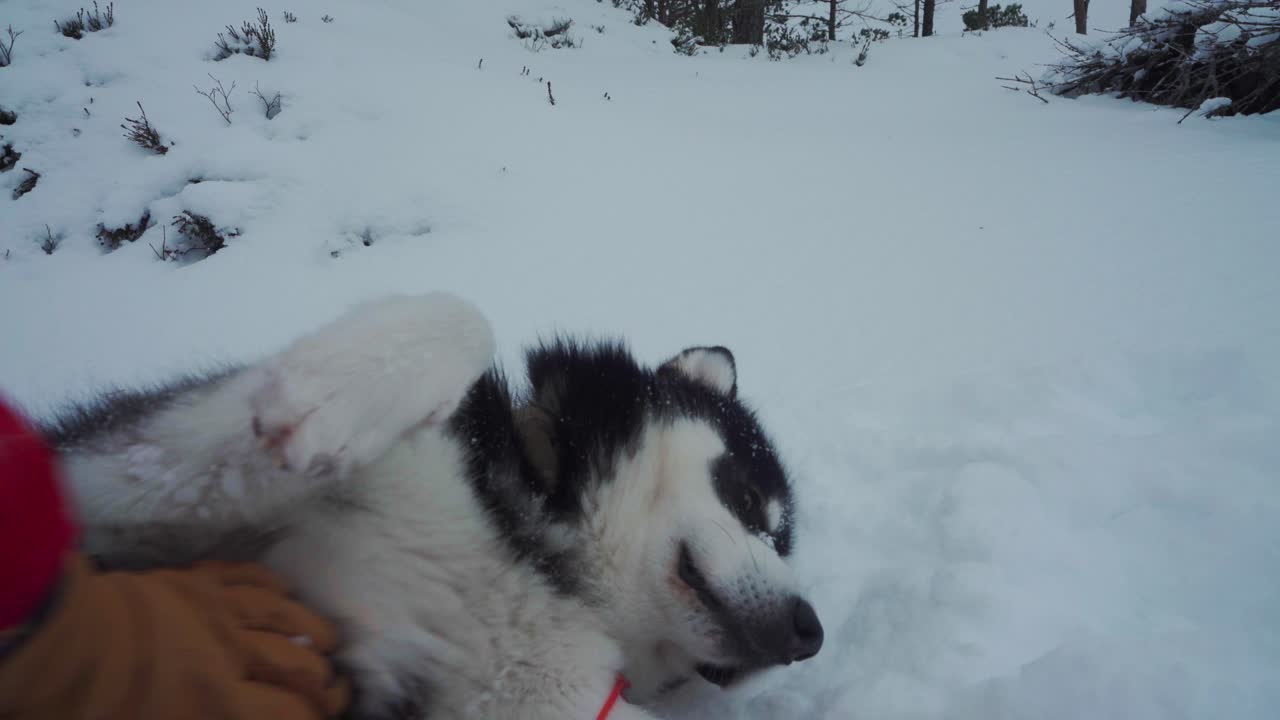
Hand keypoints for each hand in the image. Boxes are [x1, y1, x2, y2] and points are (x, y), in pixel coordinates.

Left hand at [0, 554, 350, 719]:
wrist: (60, 638)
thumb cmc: (92, 705)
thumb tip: (239, 713)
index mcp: (219, 704)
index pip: (292, 711)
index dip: (320, 714)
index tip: (332, 713)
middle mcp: (232, 654)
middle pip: (297, 663)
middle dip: (325, 678)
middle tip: (337, 685)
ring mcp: (216, 611)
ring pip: (283, 614)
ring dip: (311, 628)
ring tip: (327, 639)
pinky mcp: (195, 581)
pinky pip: (246, 576)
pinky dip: (271, 582)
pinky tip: (287, 588)